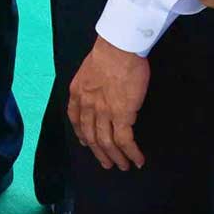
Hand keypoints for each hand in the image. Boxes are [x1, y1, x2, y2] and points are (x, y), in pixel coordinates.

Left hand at [68, 37, 149, 170]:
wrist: (119, 48)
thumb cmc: (108, 52)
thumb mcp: (88, 69)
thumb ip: (89, 84)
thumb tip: (96, 92)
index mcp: (78, 93)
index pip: (76, 119)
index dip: (81, 134)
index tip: (86, 143)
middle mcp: (88, 106)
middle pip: (91, 136)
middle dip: (99, 153)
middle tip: (107, 163)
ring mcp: (104, 112)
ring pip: (107, 142)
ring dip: (115, 157)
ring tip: (123, 166)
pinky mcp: (122, 115)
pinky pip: (125, 140)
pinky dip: (131, 153)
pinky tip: (137, 160)